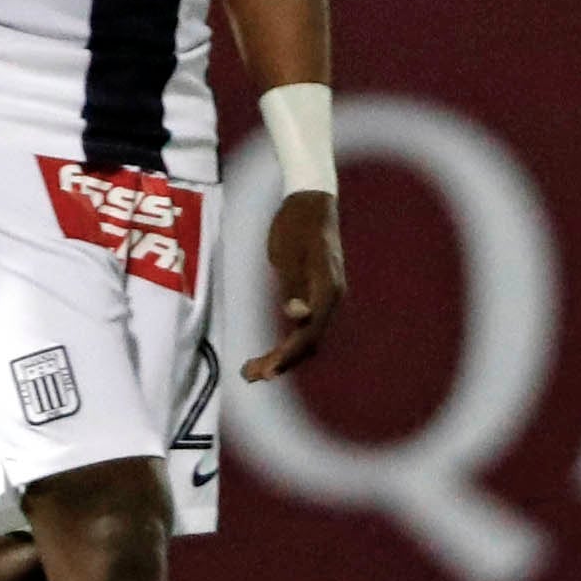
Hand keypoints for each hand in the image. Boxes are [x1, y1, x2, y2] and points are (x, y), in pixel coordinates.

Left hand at [245, 188, 345, 382]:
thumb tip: (297, 317)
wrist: (311, 205)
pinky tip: (271, 352)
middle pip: (308, 341)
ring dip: (284, 357)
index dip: (289, 355)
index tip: (268, 370)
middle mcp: (330, 299)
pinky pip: (305, 327)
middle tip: (250, 376)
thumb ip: (294, 285)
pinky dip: (288, 343)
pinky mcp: (316, 296)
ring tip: (253, 372)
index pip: (309, 333)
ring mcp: (325, 299)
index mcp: (327, 290)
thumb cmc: (297, 226)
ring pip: (307, 337)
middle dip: (281, 362)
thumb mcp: (289, 253)